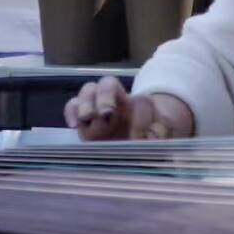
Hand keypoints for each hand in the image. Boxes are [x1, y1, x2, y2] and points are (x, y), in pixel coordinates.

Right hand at [65, 76, 195, 140]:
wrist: (136, 149)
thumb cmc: (151, 139)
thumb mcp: (163, 137)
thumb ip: (161, 133)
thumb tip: (151, 134)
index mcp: (140, 106)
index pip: (141, 100)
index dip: (140, 114)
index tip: (140, 134)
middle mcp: (117, 102)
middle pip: (107, 84)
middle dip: (105, 96)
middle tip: (106, 114)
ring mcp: (98, 109)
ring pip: (88, 91)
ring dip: (87, 102)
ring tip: (88, 118)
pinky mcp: (83, 122)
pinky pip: (73, 107)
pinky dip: (71, 111)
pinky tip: (73, 124)